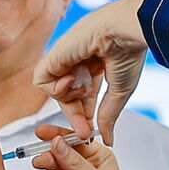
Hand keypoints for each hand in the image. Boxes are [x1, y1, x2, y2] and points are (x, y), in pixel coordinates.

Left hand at [33, 0, 147, 145]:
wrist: (125, 31)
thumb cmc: (127, 53)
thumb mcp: (119, 92)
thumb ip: (108, 115)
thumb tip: (108, 138)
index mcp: (94, 65)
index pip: (82, 96)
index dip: (84, 114)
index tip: (90, 132)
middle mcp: (76, 62)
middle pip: (67, 96)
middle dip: (75, 115)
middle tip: (84, 132)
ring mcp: (63, 58)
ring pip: (53, 90)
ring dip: (68, 97)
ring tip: (84, 87)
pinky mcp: (51, 55)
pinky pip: (41, 81)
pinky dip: (56, 88)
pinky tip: (72, 79)